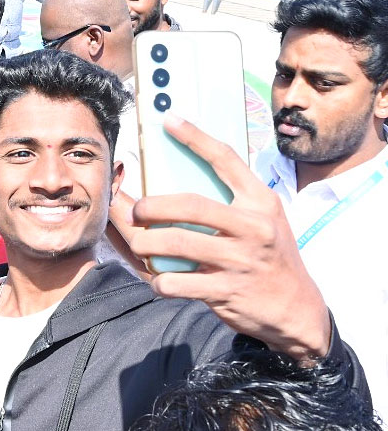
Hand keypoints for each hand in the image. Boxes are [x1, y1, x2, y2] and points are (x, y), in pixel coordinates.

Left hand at [124, 115, 330, 361]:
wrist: (296, 309)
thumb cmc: (268, 259)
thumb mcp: (262, 222)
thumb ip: (229, 203)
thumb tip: (175, 182)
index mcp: (261, 202)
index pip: (226, 160)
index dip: (196, 139)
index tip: (168, 121)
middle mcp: (253, 227)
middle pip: (190, 205)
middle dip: (152, 206)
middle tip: (134, 209)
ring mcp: (240, 260)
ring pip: (176, 244)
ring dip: (145, 243)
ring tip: (137, 243)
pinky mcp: (226, 291)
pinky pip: (177, 283)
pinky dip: (159, 281)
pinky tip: (157, 280)